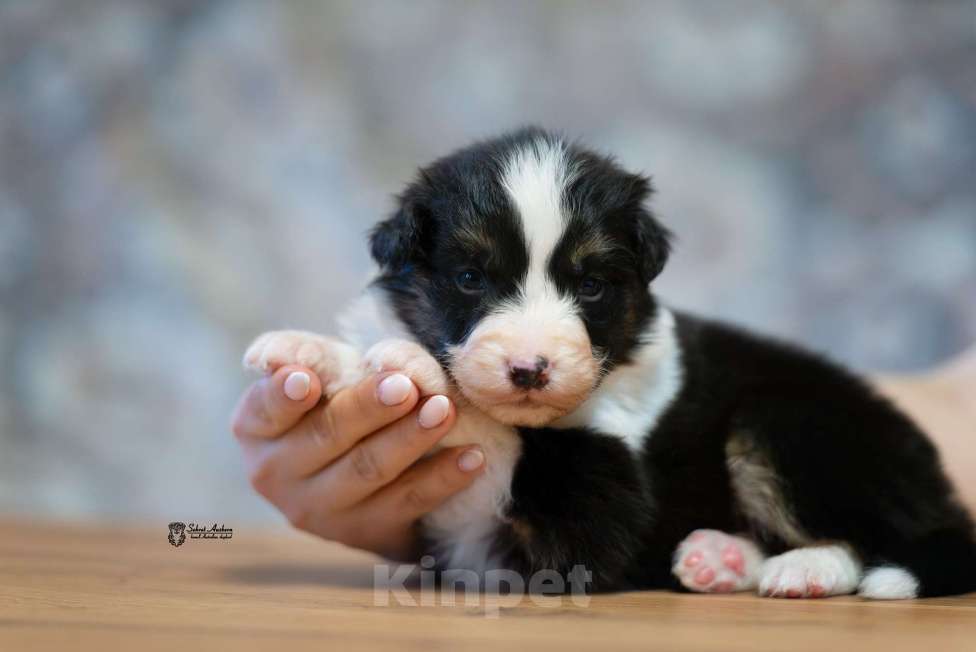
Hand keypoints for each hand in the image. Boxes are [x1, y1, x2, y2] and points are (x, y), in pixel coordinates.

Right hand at [230, 365, 485, 559]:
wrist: (350, 472)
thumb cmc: (332, 401)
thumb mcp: (318, 374)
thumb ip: (314, 358)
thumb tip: (305, 358)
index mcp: (256, 427)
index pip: (267, 408)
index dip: (286, 395)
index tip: (307, 378)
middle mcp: (276, 474)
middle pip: (327, 436)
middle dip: (368, 408)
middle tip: (404, 385)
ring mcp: (320, 510)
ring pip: (369, 470)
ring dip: (410, 438)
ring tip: (444, 410)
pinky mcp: (366, 531)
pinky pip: (410, 502)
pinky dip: (443, 477)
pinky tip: (471, 456)